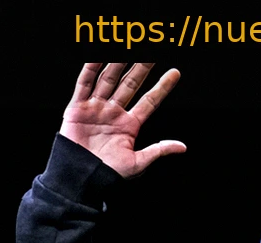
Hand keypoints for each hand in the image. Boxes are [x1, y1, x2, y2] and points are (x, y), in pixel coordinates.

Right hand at [60, 62, 185, 178]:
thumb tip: (182, 147)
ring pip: (109, 80)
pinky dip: (91, 68)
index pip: (149, 101)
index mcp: (129, 125)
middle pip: (130, 85)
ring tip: (128, 46)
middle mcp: (114, 112)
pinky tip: (99, 55)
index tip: (175, 73)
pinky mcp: (77, 107)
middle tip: (153, 52)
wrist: (81, 177)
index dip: (162, 87)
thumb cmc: (108, 174)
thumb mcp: (138, 163)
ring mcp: (96, 108)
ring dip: (118, 63)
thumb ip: (158, 150)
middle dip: (141, 68)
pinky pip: (84, 83)